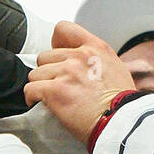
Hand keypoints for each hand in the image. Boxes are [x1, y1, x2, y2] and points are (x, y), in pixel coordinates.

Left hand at [24, 21, 136, 144]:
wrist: (123, 124)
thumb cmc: (123, 104)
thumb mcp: (116, 69)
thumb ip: (94, 61)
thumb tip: (78, 63)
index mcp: (96, 48)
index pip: (63, 29)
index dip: (56, 43)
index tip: (58, 57)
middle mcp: (79, 56)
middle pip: (44, 56)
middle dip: (48, 72)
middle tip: (59, 86)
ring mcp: (66, 72)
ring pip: (35, 74)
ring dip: (40, 86)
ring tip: (54, 98)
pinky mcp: (54, 91)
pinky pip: (30, 90)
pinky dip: (31, 98)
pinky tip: (41, 104)